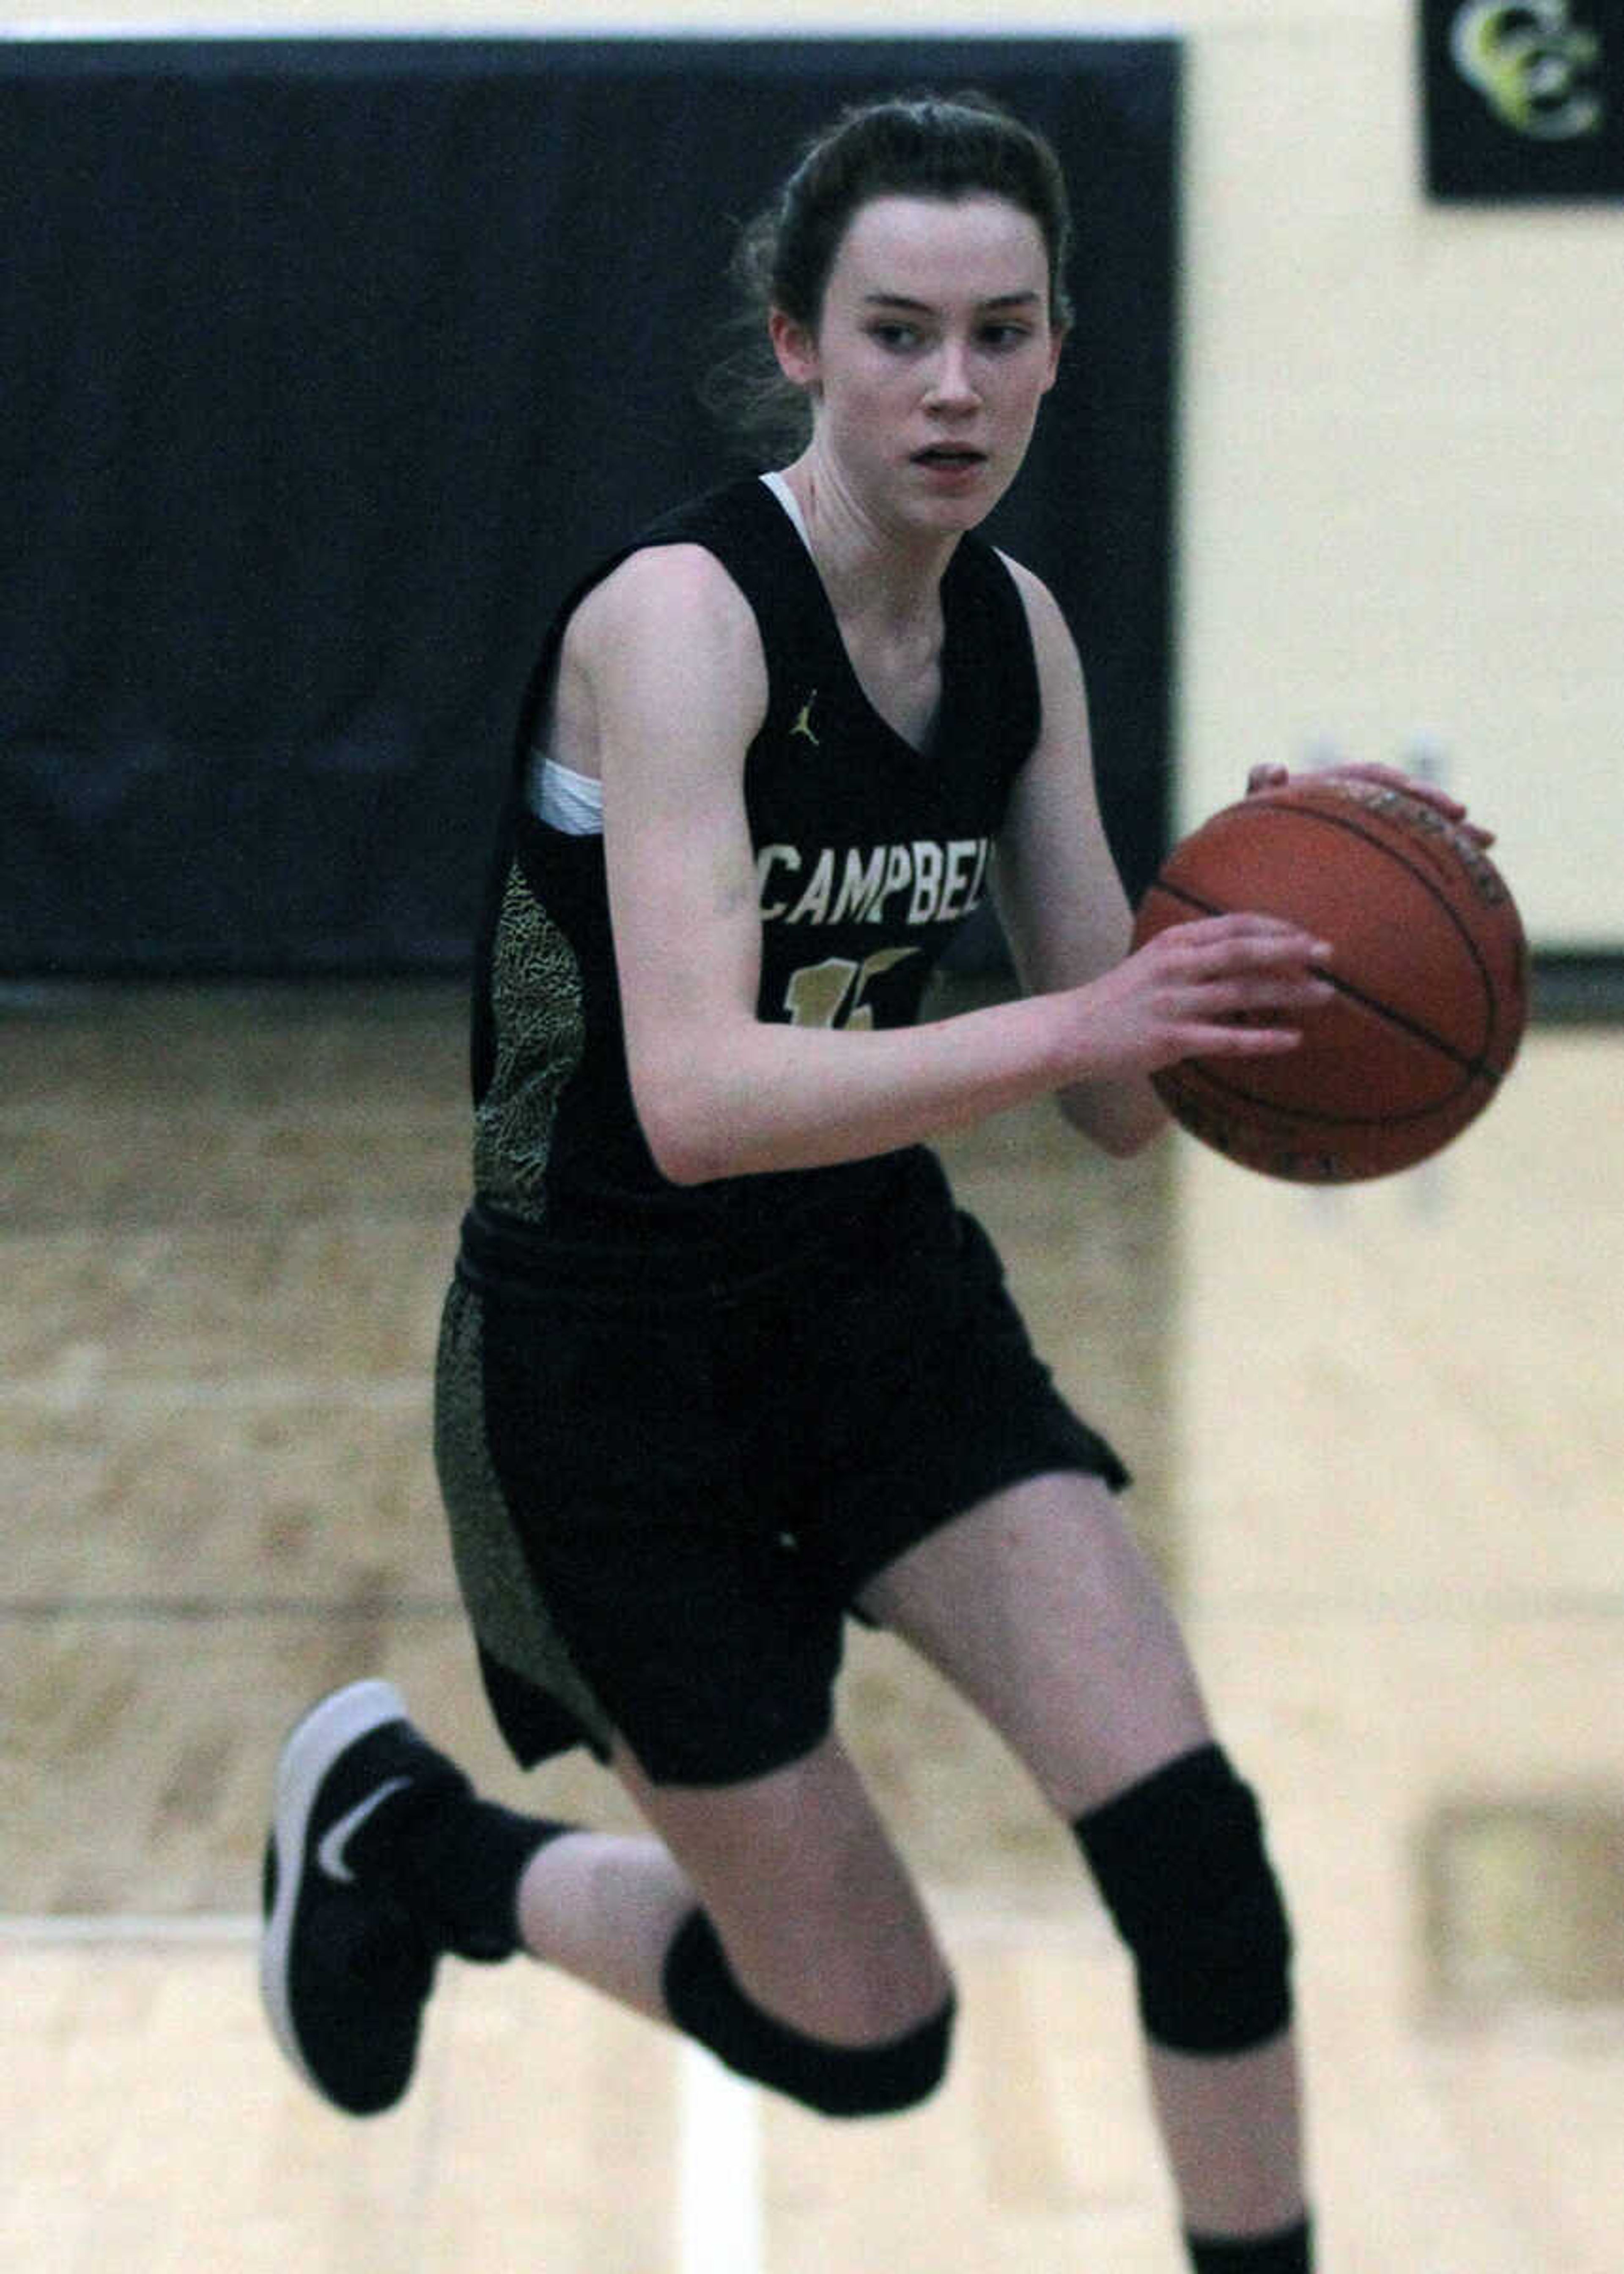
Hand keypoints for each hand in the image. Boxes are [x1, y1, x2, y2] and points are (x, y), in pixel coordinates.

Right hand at [1078, 912, 1334, 1077]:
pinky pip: (1229, 1038)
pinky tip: (1293, 1039)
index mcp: (1174, 942)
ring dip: (1289, 992)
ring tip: (1326, 994)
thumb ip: (1195, 953)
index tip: (1308, 934)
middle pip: (1245, 951)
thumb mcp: (1155, 960)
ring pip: (1243, 993)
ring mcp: (1174, 1003)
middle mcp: (1176, 966)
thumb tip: (1248, 950)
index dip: (1277, 927)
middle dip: (1292, 950)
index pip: (1235, 924)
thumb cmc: (1121, 998)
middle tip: (1330, 954)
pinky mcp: (1172, 1040)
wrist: (1073, 1031)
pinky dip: (1264, 1039)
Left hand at [1245, 760, 1494, 847]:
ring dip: (1450, 835)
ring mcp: (1362, 831)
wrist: (1247, 863)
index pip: (1371, 779)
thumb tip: (1271, 769)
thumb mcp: (1251, 812)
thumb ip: (1258, 789)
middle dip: (1440, 812)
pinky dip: (1434, 864)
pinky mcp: (1370, 856)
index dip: (1401, 787)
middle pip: (1405, 802)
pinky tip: (1467, 881)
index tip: (1424, 796)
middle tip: (1476, 828)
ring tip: (1487, 844)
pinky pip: (1407, 857)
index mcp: (1329, 785)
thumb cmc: (1248, 835)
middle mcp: (1352, 804)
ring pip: (1414, 829)